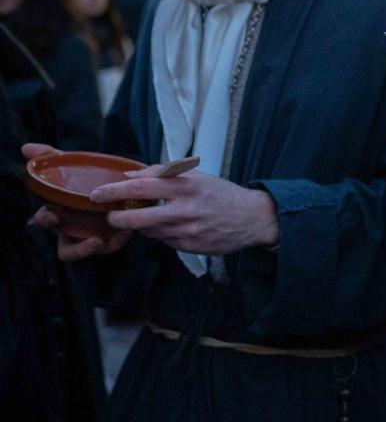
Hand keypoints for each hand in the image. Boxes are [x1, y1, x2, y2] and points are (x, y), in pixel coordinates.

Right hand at [23, 143, 132, 259]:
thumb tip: (26, 148)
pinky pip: (113, 245)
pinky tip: (128, 229)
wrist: (118, 183)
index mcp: (60, 213)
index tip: (53, 214)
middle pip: (68, 251)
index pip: (44, 221)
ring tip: (119, 233)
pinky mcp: (111, 236)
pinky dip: (120, 239)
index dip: (45, 220)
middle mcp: (74, 229)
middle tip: (94, 240)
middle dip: (79, 250)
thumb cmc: (86, 176)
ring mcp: (92, 235)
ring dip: (106, 246)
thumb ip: (51, 156)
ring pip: (94, 251)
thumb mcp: (71, 164)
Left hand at [90, 169, 278, 254]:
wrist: (252, 218)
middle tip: (109, 215)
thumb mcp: (197, 177)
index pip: (142, 187)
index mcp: (187, 186)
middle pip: (139, 217)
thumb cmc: (221, 194)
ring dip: (141, 225)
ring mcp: (188, 231)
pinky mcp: (190, 247)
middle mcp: (186, 209)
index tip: (97, 193)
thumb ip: (164, 175)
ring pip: (149, 231)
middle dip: (117, 218)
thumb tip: (131, 175)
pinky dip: (161, 234)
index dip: (115, 191)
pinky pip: (165, 241)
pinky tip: (171, 227)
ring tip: (146, 217)